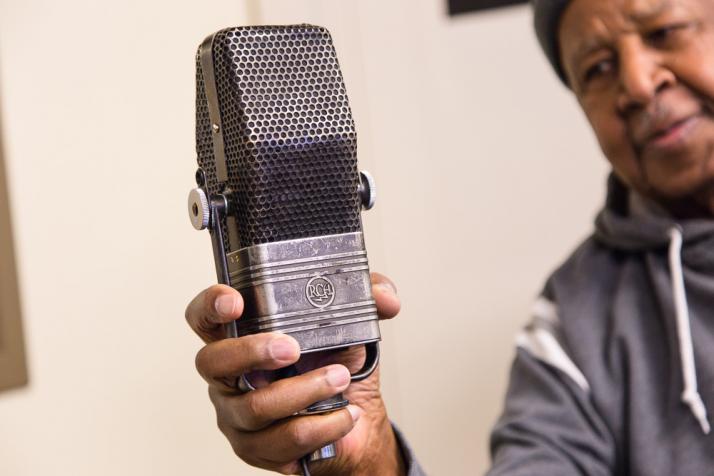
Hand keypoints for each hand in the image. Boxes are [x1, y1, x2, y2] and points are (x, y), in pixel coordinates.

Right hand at [185, 272, 404, 474]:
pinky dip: (321, 425)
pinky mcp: (256, 449)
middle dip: (253, 352)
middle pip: (214, 362)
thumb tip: (384, 298)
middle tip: (292, 348)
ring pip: (255, 407)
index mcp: (240, 336)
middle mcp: (229, 376)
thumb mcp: (352, 322)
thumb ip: (366, 296)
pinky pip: (282, 441)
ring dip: (304, 392)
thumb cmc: (338, 363)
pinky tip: (344, 414)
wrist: (353, 417)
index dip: (211, 306)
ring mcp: (237, 415)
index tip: (237, 301)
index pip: (204, 316)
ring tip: (339, 380)